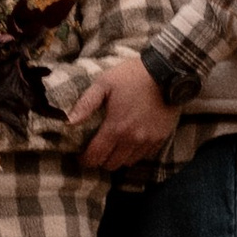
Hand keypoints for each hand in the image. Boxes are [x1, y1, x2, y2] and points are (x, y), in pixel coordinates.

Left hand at [67, 52, 177, 173]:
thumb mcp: (104, 83)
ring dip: (118, 158)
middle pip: (112, 164)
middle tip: (97, 150)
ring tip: (114, 147)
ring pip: (128, 163)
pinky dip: (135, 153)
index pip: (96, 156)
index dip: (85, 160)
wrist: (167, 72)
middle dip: (101, 160)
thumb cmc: (132, 76)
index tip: (81, 157)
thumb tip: (69, 122)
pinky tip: (131, 142)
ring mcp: (148, 141)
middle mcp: (132, 140)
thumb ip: (86, 103)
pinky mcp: (161, 138)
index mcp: (116, 128)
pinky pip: (144, 156)